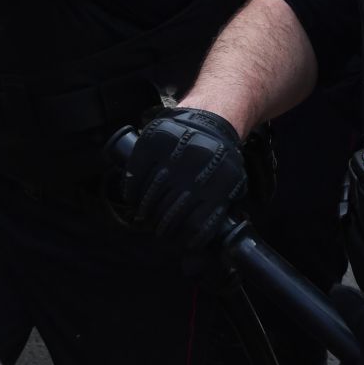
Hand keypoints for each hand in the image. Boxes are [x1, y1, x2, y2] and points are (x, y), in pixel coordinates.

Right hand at [117, 107, 247, 255]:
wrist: (212, 116)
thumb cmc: (221, 155)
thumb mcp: (231, 182)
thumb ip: (219, 211)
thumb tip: (199, 248)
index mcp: (219, 183)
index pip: (196, 225)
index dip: (184, 240)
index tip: (177, 243)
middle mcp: (195, 170)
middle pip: (169, 214)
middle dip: (163, 228)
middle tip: (159, 231)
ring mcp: (172, 155)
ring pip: (150, 197)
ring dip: (146, 213)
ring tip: (146, 217)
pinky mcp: (153, 142)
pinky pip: (136, 174)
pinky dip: (132, 190)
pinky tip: (133, 198)